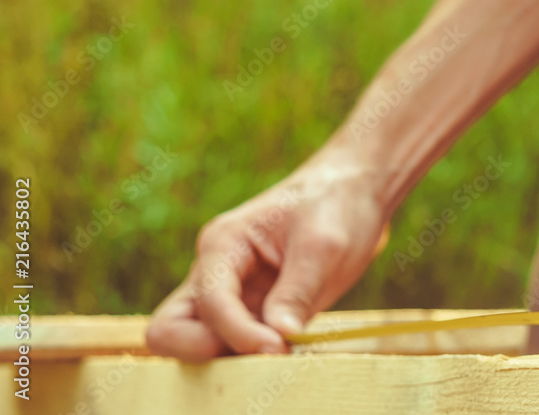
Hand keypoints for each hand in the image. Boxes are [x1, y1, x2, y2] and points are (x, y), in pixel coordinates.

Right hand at [146, 153, 388, 360]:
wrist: (355, 192)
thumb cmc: (335, 204)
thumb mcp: (324, 244)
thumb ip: (297, 291)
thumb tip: (278, 339)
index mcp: (224, 243)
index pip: (210, 302)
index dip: (238, 333)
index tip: (279, 347)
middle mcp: (216, 271)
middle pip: (171, 327)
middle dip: (203, 352)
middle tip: (260, 355)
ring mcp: (232, 294)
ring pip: (197, 342)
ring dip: (231, 358)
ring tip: (283, 354)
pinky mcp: (254, 311)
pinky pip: (235, 345)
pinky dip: (254, 357)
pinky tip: (292, 351)